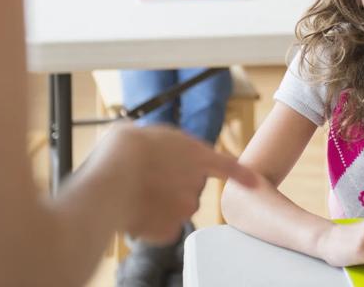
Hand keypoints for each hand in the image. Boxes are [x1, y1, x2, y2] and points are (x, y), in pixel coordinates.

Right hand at [80, 124, 256, 244]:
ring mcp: (185, 207)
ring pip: (174, 209)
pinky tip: (133, 211)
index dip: (239, 175)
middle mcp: (196, 181)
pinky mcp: (170, 229)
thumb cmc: (124, 150)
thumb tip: (154, 151)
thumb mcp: (147, 133)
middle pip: (189, 188)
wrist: (110, 181)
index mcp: (195, 153)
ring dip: (159, 204)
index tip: (253, 182)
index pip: (226, 165)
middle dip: (172, 186)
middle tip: (145, 177)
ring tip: (134, 192)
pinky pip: (161, 228)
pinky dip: (149, 224)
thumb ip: (162, 145)